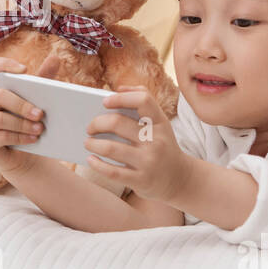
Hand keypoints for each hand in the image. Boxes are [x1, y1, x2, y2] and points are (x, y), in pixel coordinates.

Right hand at [0, 54, 60, 175]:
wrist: (19, 156)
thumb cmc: (24, 123)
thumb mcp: (33, 101)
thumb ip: (42, 81)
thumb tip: (55, 58)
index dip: (5, 64)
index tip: (25, 70)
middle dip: (21, 104)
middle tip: (41, 113)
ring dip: (23, 124)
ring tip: (40, 129)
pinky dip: (19, 138)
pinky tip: (33, 139)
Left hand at [84, 84, 191, 202]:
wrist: (180, 179)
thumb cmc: (162, 145)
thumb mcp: (161, 123)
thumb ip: (144, 102)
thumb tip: (119, 88)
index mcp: (160, 122)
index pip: (143, 100)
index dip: (121, 98)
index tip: (105, 101)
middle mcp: (156, 140)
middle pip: (118, 123)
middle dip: (97, 123)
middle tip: (90, 127)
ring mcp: (149, 161)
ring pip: (111, 148)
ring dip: (92, 144)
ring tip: (87, 142)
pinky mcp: (141, 180)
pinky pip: (112, 172)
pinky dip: (97, 164)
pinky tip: (91, 159)